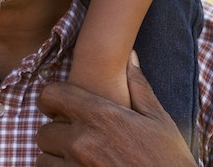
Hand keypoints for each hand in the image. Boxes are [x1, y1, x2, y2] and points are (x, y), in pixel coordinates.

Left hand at [36, 55, 195, 165]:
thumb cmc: (169, 160)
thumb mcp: (159, 121)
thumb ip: (138, 86)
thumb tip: (131, 56)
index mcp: (101, 116)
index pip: (51, 95)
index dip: (51, 99)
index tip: (57, 107)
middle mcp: (83, 142)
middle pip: (44, 131)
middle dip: (55, 134)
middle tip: (72, 138)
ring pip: (43, 159)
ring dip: (55, 158)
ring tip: (73, 159)